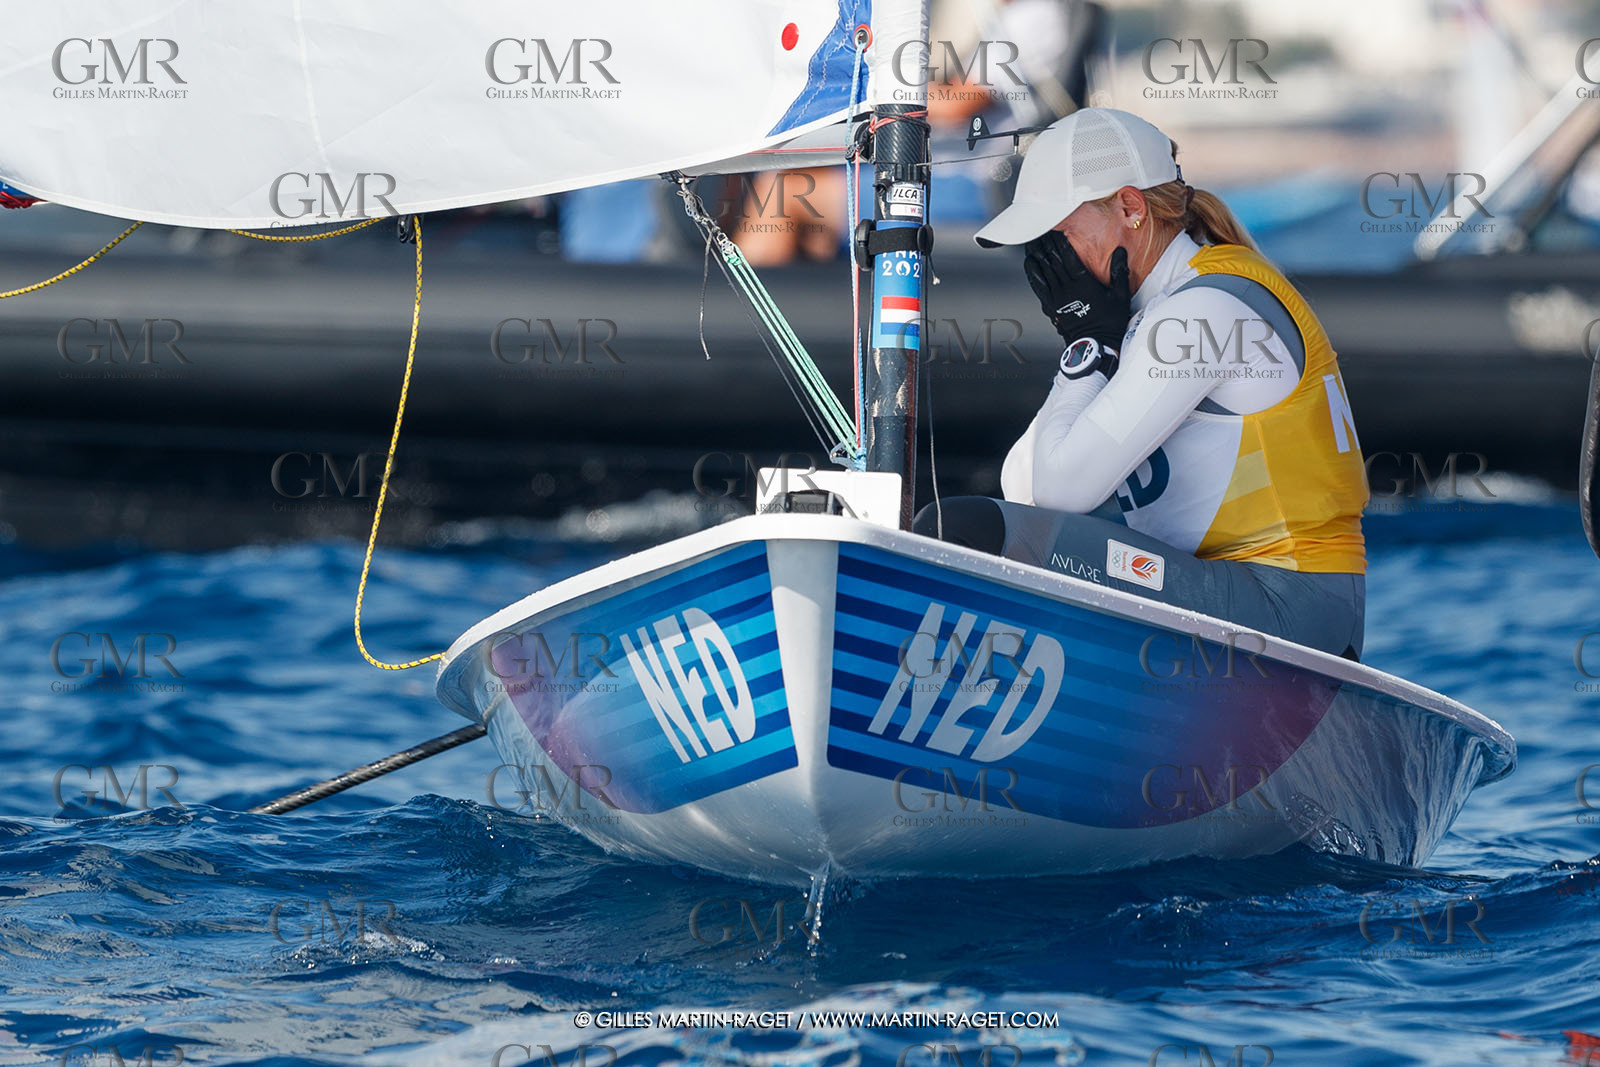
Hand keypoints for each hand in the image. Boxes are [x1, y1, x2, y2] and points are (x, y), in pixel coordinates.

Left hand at [1023, 232, 1132, 359]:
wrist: (1095, 345)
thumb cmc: (1108, 323)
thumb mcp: (1120, 296)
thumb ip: (1119, 272)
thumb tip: (1120, 252)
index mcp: (1083, 283)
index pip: (1068, 256)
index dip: (1061, 241)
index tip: (1056, 229)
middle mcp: (1067, 289)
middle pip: (1053, 260)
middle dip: (1046, 244)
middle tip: (1041, 230)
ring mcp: (1056, 297)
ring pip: (1043, 270)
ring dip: (1037, 254)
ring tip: (1032, 242)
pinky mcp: (1050, 306)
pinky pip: (1038, 286)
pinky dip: (1032, 272)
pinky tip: (1029, 263)